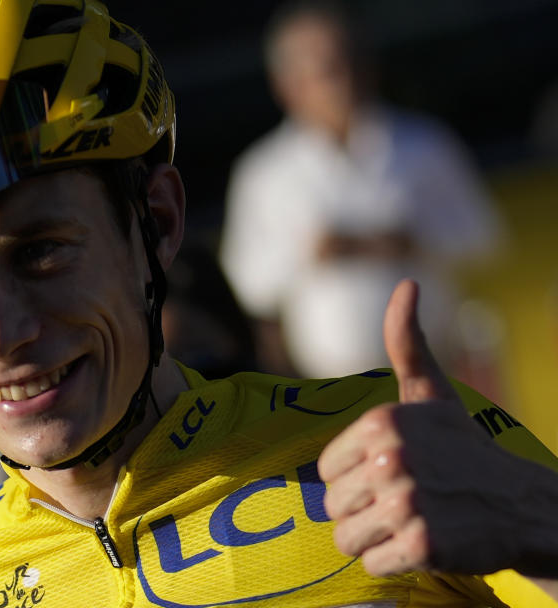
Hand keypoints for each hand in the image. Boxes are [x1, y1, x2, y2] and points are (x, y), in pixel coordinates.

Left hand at [317, 280, 551, 577]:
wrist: (523, 505)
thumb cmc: (465, 449)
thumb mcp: (432, 393)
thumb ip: (406, 343)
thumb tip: (406, 284)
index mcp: (383, 422)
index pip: (326, 471)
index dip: (354, 479)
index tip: (390, 474)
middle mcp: (392, 459)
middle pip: (333, 506)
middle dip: (363, 511)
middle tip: (404, 503)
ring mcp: (407, 503)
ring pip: (345, 538)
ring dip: (375, 539)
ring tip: (410, 522)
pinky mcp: (423, 546)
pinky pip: (371, 564)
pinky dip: (393, 562)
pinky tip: (424, 544)